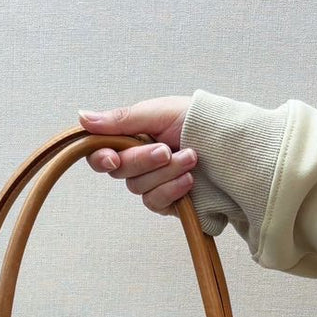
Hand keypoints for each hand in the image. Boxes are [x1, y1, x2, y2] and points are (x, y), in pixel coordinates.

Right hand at [77, 97, 195, 217]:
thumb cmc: (200, 122)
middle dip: (144, 160)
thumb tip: (82, 117)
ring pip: (139, 188)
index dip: (102, 158)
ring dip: (166, 173)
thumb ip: (120, 120)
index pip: (101, 153)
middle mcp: (139, 162)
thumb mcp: (159, 113)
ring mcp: (153, 184)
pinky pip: (156, 203)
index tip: (113, 159)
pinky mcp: (168, 203)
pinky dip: (173, 190)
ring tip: (192, 159)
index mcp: (133, 138)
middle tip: (168, 150)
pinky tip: (191, 181)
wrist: (234, 147)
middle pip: (120, 171)